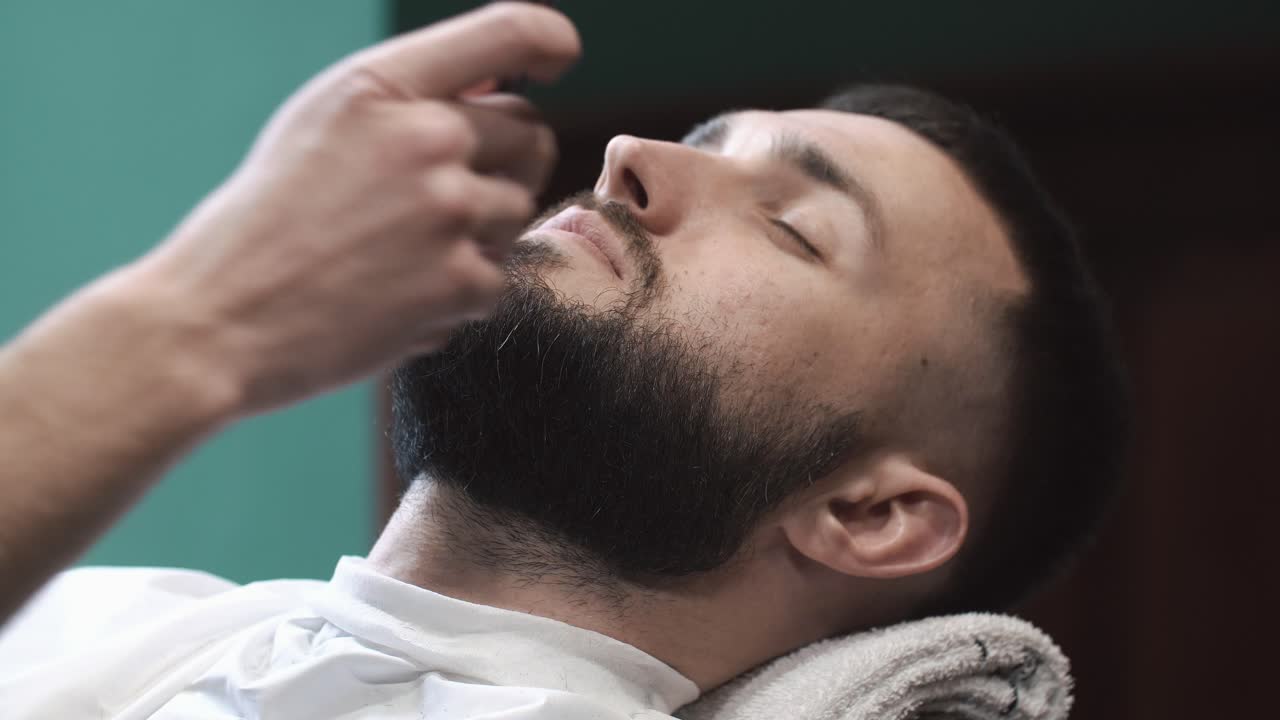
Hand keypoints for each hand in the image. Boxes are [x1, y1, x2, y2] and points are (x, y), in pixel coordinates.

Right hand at [131, 2, 579, 415]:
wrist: (218, 321)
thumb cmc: (266, 222)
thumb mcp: (322, 125)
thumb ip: (410, 98)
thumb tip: (501, 83)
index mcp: (382, 85)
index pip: (509, 30)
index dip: (550, 41)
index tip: (559, 58)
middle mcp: (425, 137)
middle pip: (530, 132)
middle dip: (503, 162)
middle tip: (446, 198)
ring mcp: (449, 212)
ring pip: (519, 208)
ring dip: (481, 233)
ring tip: (404, 254)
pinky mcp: (461, 283)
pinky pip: (502, 277)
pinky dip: (462, 293)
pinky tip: (401, 297)